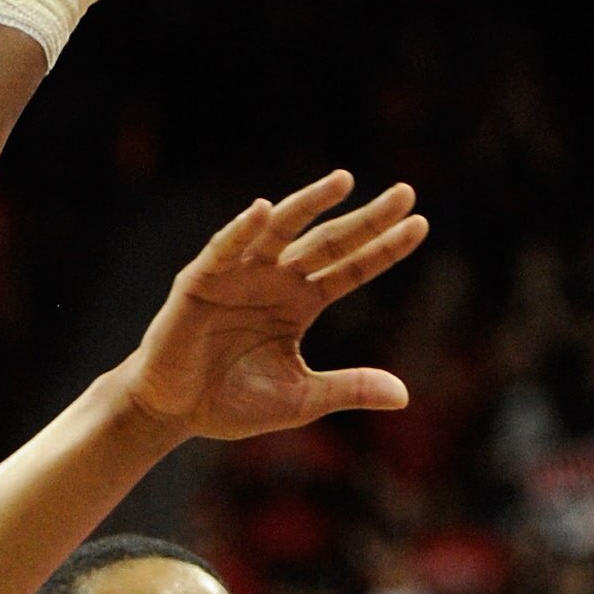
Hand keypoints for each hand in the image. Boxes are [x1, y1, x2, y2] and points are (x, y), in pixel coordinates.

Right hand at [123, 179, 428, 439]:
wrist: (173, 413)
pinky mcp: (201, 280)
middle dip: (365, 218)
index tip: (421, 225)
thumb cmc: (231, 403)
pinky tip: (262, 211)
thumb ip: (348, 389)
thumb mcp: (300, 399)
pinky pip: (224, 249)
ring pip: (281, 231)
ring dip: (310, 203)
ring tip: (345, 181)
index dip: (383, 249)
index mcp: (299, 304)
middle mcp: (275, 280)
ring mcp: (239, 275)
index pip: (350, 270)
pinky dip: (240, 231)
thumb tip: (403, 396)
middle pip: (328, 242)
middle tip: (406, 193)